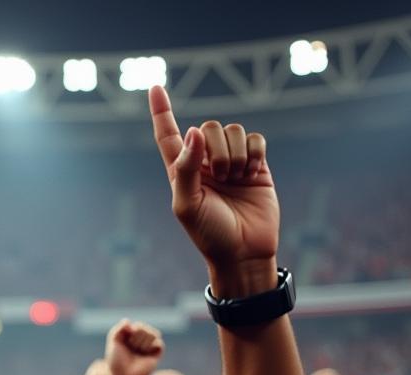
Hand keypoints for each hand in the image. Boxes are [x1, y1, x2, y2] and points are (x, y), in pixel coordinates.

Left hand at [105, 321, 164, 374]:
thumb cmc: (116, 361)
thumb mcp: (113, 342)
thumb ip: (119, 328)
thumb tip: (129, 321)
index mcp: (132, 335)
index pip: (137, 325)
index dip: (131, 332)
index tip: (124, 342)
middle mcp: (141, 339)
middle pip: (144, 328)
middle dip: (136, 339)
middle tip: (131, 349)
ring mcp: (149, 346)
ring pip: (153, 334)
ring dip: (142, 343)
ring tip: (137, 352)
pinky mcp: (157, 354)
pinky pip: (159, 344)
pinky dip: (152, 347)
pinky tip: (145, 353)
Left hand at [150, 86, 277, 296]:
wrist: (243, 252)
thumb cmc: (209, 234)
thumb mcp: (186, 205)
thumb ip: (185, 168)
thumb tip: (195, 130)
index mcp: (182, 171)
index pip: (168, 135)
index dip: (161, 111)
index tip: (154, 86)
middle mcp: (205, 162)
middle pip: (209, 126)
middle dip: (215, 149)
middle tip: (220, 177)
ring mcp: (231, 161)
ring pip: (233, 130)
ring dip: (234, 154)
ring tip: (235, 179)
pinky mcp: (256, 164)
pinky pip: (255, 139)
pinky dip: (253, 153)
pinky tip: (251, 173)